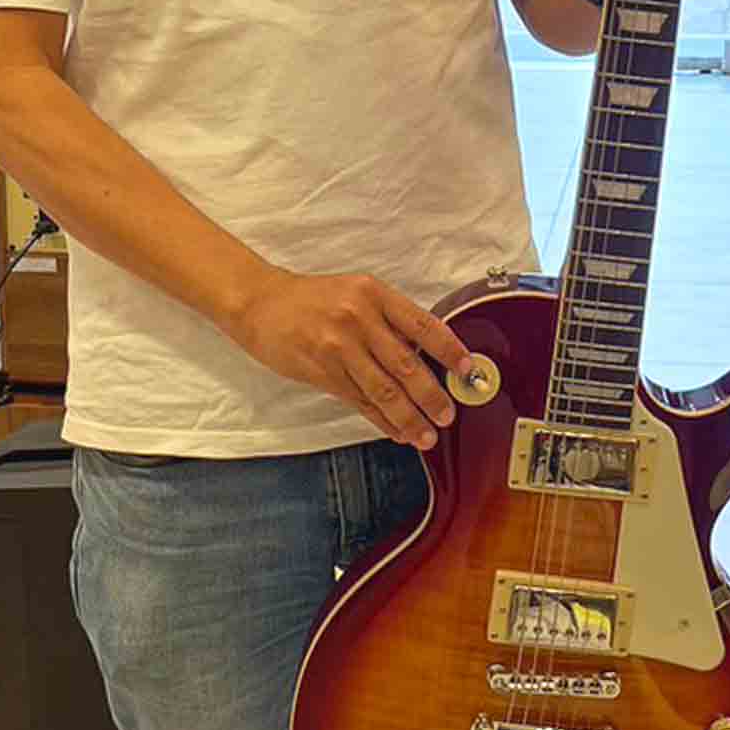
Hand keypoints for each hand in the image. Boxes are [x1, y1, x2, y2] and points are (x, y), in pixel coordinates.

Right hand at [231, 270, 474, 449]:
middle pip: (406, 365)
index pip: (422, 324)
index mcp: (374, 294)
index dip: (449, 349)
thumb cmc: (313, 299)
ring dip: (410, 418)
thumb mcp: (356, 293)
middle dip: (432, 396)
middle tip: (448, 415)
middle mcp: (358, 318)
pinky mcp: (323, 372)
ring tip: (427, 436)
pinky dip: (382, 420)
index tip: (467, 369)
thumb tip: (426, 357)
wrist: (262, 304)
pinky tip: (397, 431)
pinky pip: (360, 402)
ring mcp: (339, 347)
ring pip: (384, 390)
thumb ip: (388, 320)